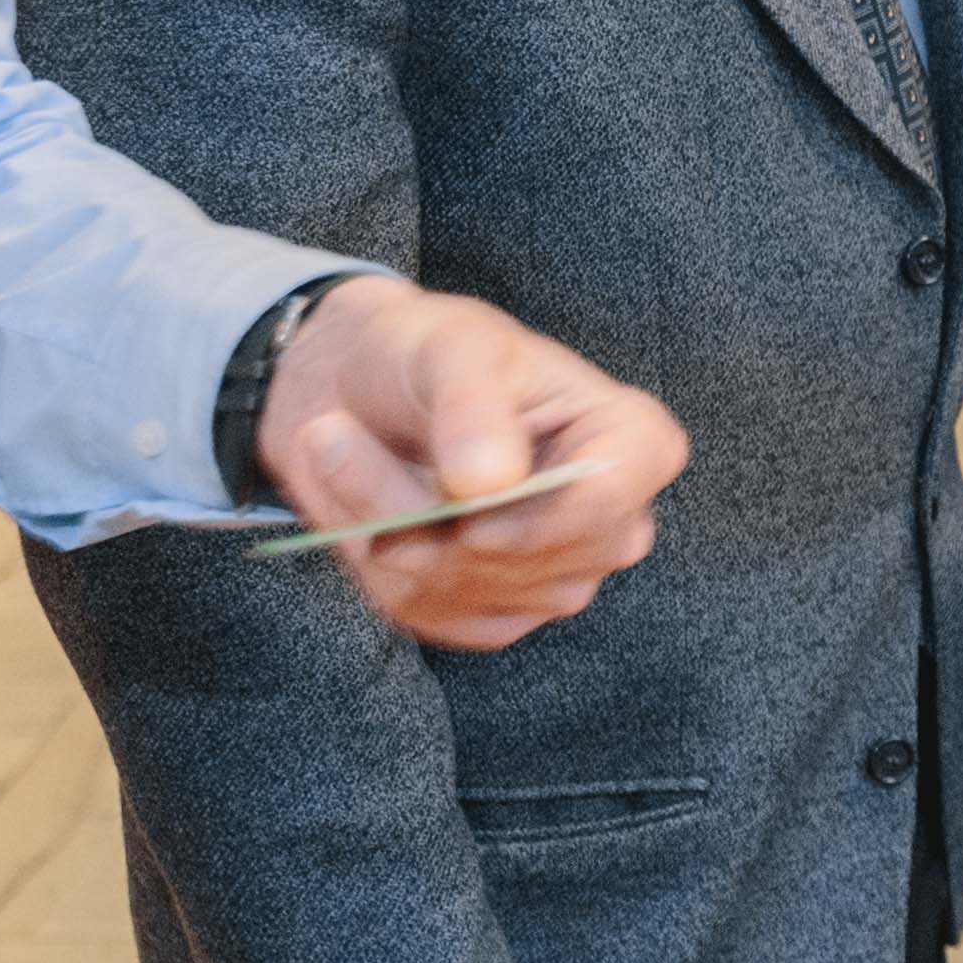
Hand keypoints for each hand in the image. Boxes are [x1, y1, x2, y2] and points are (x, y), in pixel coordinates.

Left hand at [264, 279, 685, 650]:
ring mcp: (556, 579)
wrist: (360, 392)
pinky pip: (433, 612)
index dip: (535, 521)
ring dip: (381, 526)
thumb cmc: (429, 352)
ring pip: (465, 584)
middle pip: (531, 557)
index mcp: (631, 443)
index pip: (610, 501)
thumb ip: (474, 407)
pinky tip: (365, 507)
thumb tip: (491, 482)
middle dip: (426, 515)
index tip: (466, 517)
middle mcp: (609, 524)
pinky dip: (379, 565)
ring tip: (337, 450)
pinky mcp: (494, 615)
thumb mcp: (452, 347)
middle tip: (331, 436)